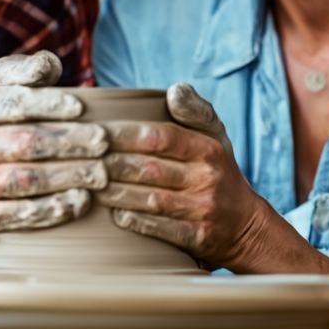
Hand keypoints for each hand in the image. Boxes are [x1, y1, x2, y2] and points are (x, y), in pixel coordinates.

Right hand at [0, 51, 108, 253]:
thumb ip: (10, 73)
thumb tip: (52, 66)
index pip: (14, 103)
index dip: (50, 105)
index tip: (80, 109)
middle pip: (28, 143)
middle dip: (72, 143)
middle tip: (103, 142)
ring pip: (29, 179)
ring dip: (70, 176)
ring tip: (100, 173)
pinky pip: (22, 214)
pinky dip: (54, 208)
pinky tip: (78, 201)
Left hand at [95, 82, 270, 269]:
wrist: (247, 227)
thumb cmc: (218, 173)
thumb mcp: (214, 137)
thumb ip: (194, 112)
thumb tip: (174, 91)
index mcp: (207, 148)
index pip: (159, 136)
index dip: (124, 134)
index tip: (96, 132)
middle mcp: (206, 178)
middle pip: (148, 168)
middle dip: (110, 164)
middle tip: (82, 160)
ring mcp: (202, 210)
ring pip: (150, 199)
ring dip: (115, 193)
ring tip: (89, 185)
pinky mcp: (197, 238)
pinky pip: (159, 228)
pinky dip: (134, 220)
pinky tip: (113, 213)